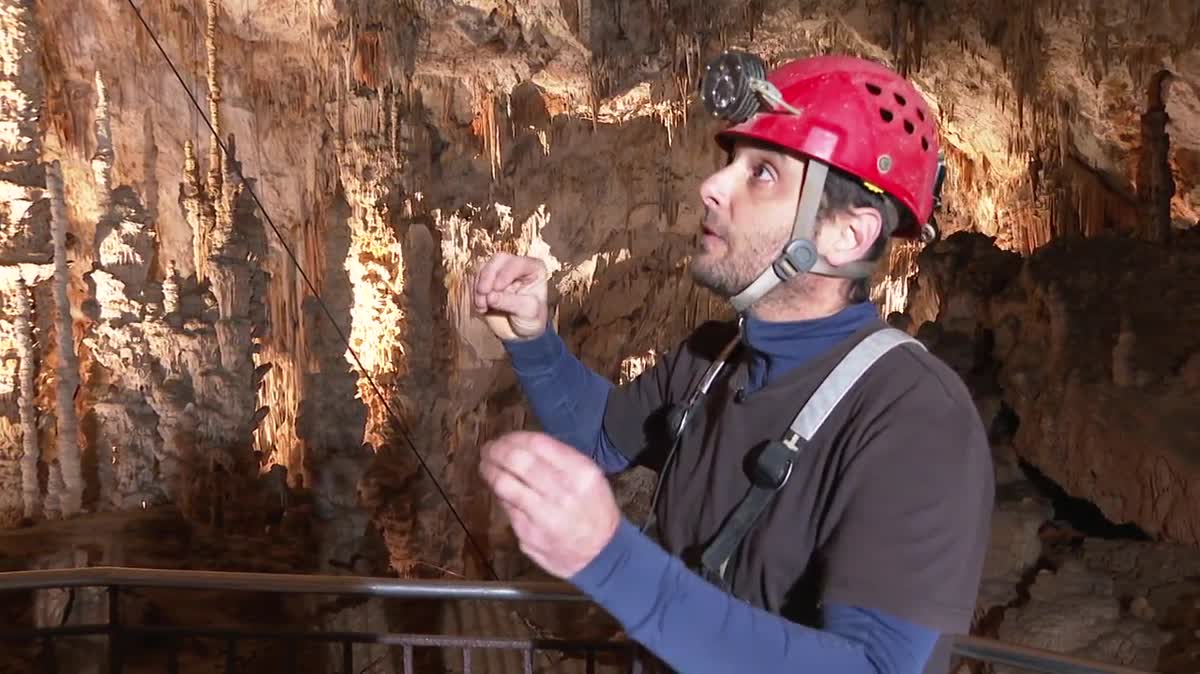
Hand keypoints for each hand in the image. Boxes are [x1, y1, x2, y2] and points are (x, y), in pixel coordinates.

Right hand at [472, 253, 548, 340]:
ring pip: (483, 268)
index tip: (497, 288)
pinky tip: (481, 307)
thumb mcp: (526, 312)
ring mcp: (500, 272)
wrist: (520, 331)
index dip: (505, 273)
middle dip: (488, 277)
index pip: (517, 263)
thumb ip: (510, 302)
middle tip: (483, 293)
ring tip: (482, 307)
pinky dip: (474, 293)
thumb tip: (490, 296)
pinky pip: (475, 279)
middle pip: (498, 260)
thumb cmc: (532, 319)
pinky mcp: (486, 280)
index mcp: (533, 268)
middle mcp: (516, 266)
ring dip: (479, 287)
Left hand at [479, 431, 620, 578]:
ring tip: (486, 465)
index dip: (514, 437)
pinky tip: (501, 489)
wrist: (601, 553)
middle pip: (517, 461)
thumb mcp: (591, 477)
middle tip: (488, 448)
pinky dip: (501, 494)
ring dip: (490, 471)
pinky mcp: (528, 534)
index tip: (505, 437)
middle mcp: (562, 492)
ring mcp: (543, 516)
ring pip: (504, 484)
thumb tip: (521, 445)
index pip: (537, 444)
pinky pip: (507, 507)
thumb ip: (561, 459)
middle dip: (496, 450)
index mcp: (580, 473)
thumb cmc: (595, 509)